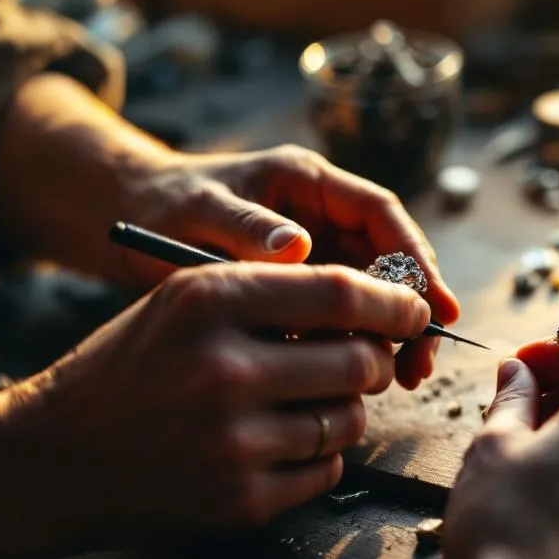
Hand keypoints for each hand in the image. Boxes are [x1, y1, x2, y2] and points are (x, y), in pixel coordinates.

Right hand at [0, 263, 428, 558]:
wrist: (52, 459)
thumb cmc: (129, 370)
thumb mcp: (182, 303)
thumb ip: (270, 294)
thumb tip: (374, 304)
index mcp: (209, 301)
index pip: (340, 293)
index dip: (393, 302)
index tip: (413, 309)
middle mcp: (224, 368)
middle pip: (359, 361)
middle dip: (375, 360)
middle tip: (366, 361)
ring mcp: (234, 441)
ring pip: (349, 420)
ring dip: (344, 410)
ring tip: (305, 403)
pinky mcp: (241, 499)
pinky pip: (326, 470)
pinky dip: (318, 457)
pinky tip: (278, 445)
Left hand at [121, 144, 458, 388]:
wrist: (124, 217)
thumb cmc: (159, 203)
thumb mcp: (197, 209)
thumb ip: (246, 226)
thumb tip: (297, 247)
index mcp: (307, 181)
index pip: (381, 214)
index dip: (415, 257)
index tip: (433, 303)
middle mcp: (320, 214)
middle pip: (388, 258)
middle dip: (411, 306)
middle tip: (423, 357)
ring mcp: (313, 251)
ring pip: (370, 292)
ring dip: (389, 332)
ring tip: (405, 377)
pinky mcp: (297, 286)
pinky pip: (338, 316)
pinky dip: (354, 343)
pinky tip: (360, 377)